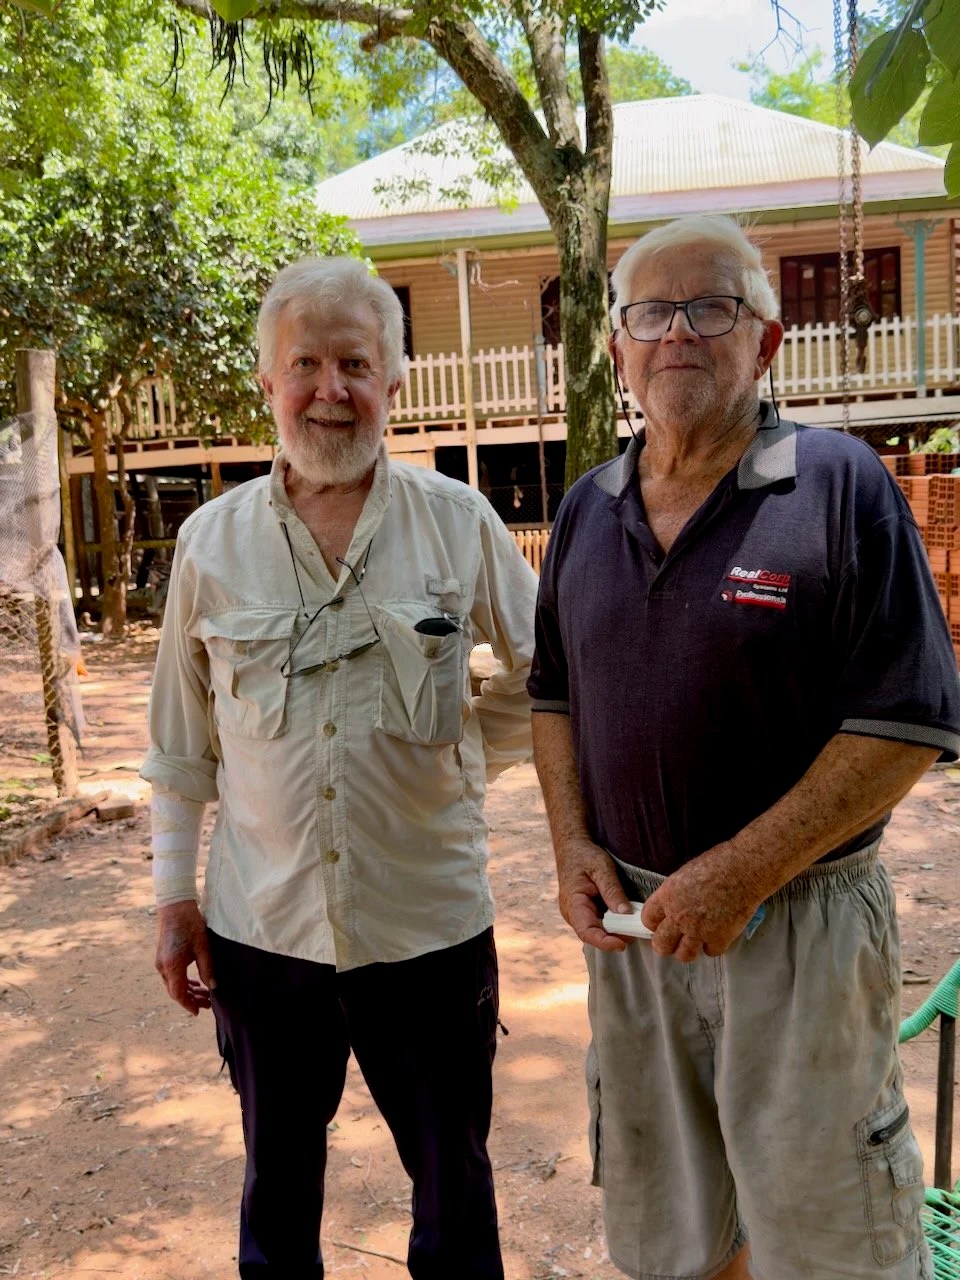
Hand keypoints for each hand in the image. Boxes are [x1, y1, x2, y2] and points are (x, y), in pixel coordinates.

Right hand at [155, 900, 214, 1014]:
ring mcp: (161, 961)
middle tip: (207, 1003)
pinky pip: (171, 975)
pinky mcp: (163, 956)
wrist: (175, 906)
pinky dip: (183, 981)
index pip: (178, 993)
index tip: (198, 1011)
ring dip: (188, 991)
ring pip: (173, 984)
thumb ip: (207, 969)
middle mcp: (163, 966)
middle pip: (175, 991)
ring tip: (204, 994)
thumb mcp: (203, 947)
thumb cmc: (190, 924)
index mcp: (172, 966)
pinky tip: (194, 982)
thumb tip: (213, 987)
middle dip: (191, 999)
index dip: (188, 1004)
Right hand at [556, 837, 632, 951]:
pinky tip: (627, 919)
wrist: (572, 847)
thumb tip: (626, 914)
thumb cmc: (584, 855)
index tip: (622, 944)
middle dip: (615, 938)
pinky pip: (600, 923)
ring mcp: (579, 914)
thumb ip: (612, 890)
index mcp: (572, 903)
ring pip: (598, 931)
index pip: (586, 931)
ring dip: (616, 932)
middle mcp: (573, 914)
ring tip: (635, 926)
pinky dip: (614, 924)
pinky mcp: (586, 912)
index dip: (603, 942)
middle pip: (594, 935)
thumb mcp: (601, 867)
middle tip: (637, 932)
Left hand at [640, 845, 763, 961]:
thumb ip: (674, 895)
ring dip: (688, 950)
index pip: (648, 920)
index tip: (661, 924)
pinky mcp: (719, 938)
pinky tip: (717, 935)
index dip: (654, 923)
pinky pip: (711, 952)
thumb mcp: (684, 875)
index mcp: (667, 897)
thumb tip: (670, 908)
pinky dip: (714, 946)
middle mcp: (679, 917)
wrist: (744, 870)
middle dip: (666, 944)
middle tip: (674, 940)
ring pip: (684, 955)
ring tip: (695, 942)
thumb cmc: (717, 863)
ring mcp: (699, 930)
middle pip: (661, 944)